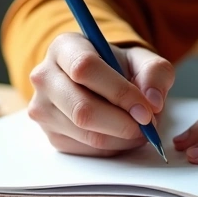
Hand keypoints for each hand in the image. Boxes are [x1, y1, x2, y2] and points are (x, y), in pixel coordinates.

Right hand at [27, 33, 174, 156]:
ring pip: (86, 133)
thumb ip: (154, 73)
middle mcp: (45, 77)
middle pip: (82, 109)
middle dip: (123, 123)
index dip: (119, 92)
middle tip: (148, 126)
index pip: (84, 68)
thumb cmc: (118, 68)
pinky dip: (113, 147)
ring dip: (122, 138)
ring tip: (140, 129)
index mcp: (64, 47)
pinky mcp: (51, 135)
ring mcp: (43, 108)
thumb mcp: (141, 60)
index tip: (146, 110)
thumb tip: (153, 103)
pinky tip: (122, 134)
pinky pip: (86, 149)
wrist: (97, 82)